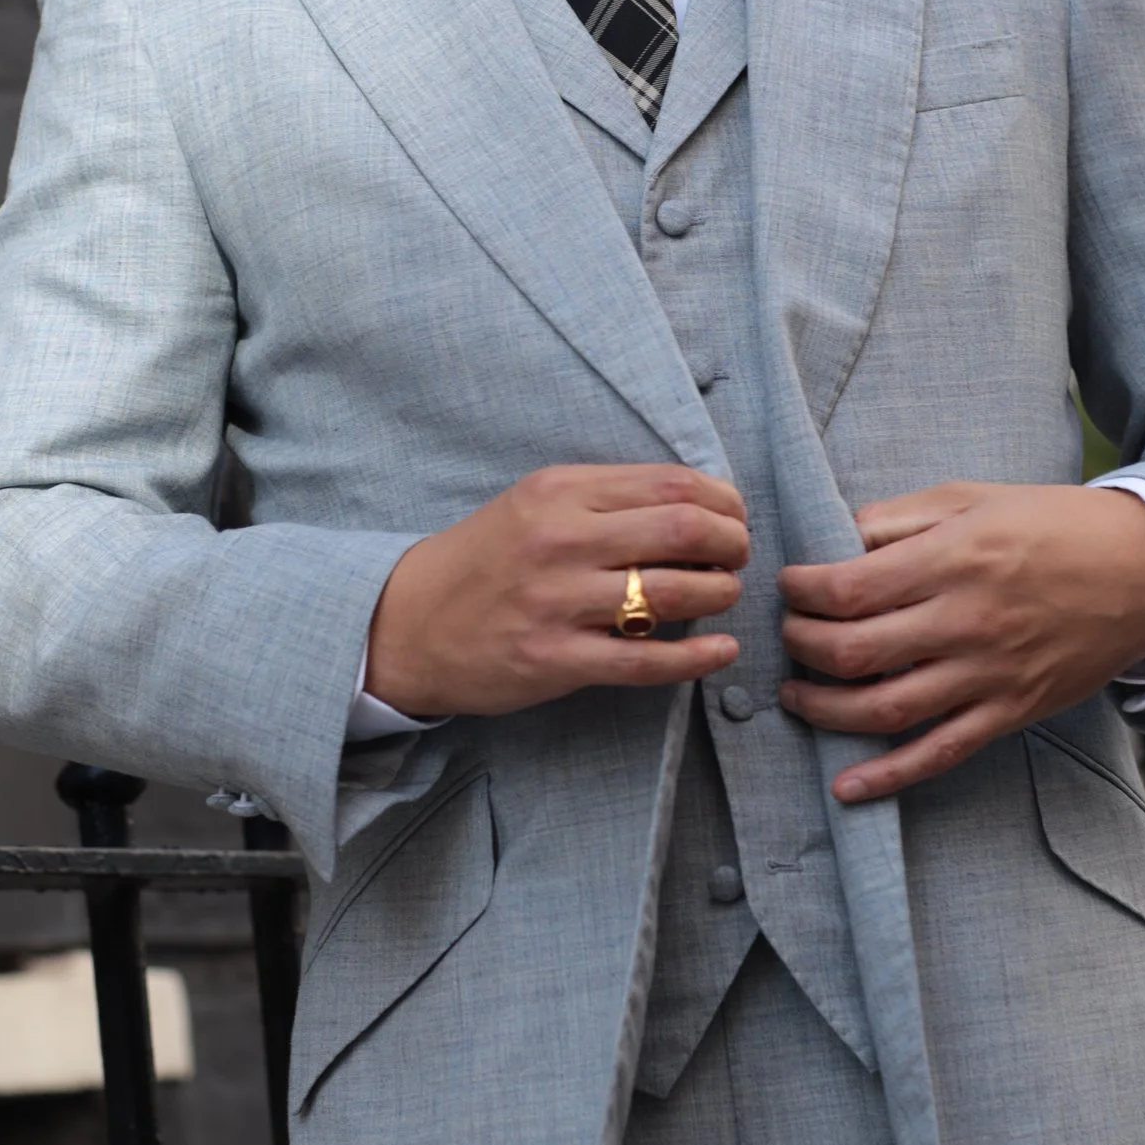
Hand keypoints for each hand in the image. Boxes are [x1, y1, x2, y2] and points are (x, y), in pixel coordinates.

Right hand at [365, 464, 747, 719]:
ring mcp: (557, 602)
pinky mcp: (555, 660)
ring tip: (724, 596)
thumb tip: (697, 505)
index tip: (734, 517)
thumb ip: (606, 499)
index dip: (723, 501)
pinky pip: (646, 660)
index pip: (671, 484)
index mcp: (559, 491)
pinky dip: (696, 657)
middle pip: (682, 530)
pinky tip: (720, 651)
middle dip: (731, 544)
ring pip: (672, 593)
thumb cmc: (483, 561)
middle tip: (738, 557)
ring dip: (719, 594)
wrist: (407, 625)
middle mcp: (559, 540)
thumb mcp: (534, 505)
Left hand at [778, 481, 1144, 803]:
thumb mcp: (973, 497)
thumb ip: (899, 519)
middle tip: (787, 634)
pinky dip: (888, 776)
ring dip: (823, 709)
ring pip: (883, 709)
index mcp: (954, 559)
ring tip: (795, 695)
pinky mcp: (1010, 712)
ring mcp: (989, 674)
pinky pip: (939, 754)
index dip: (800, 592)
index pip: (847, 589)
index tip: (787, 585)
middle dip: (799, 646)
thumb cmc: (1055, 525)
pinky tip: (846, 787)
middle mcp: (967, 622)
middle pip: (851, 652)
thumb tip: (832, 539)